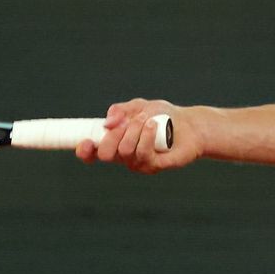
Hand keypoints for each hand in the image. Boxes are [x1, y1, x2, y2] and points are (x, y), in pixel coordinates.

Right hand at [75, 98, 202, 173]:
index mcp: (115, 143)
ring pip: (124, 151)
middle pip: (105, 154)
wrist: (190, 124)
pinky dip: (146, 136)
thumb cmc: (163, 115)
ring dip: (134, 131)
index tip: (86, 141)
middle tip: (128, 121)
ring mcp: (138, 163)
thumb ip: (121, 110)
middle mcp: (124, 157)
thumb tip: (107, 123)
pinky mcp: (153, 166)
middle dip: (113, 134)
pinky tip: (153, 126)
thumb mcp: (139, 106)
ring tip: (148, 121)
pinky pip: (142, 154)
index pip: (92, 153)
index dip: (84, 151)